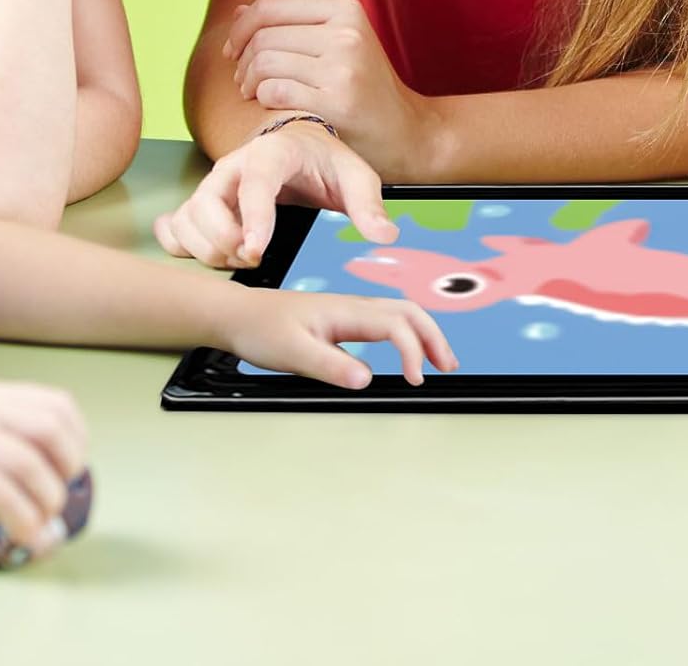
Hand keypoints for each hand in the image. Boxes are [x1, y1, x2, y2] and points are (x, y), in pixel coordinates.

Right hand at [0, 381, 86, 551]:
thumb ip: (13, 443)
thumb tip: (61, 481)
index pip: (59, 406)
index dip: (77, 438)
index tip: (73, 469)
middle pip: (52, 431)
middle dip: (67, 468)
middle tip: (58, 497)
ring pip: (31, 465)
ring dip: (47, 500)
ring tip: (43, 522)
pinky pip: (4, 494)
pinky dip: (24, 519)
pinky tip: (26, 535)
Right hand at [155, 121, 397, 268]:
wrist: (300, 144)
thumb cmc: (326, 161)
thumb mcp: (355, 177)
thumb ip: (368, 205)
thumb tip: (385, 234)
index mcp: (272, 154)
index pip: (255, 184)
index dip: (252, 219)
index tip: (256, 252)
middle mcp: (234, 166)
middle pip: (207, 204)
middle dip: (225, 241)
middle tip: (254, 259)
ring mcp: (212, 184)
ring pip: (187, 217)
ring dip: (206, 249)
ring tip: (240, 261)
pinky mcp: (200, 202)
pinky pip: (174, 225)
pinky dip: (182, 246)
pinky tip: (208, 256)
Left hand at [224, 0, 437, 172]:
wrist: (406, 132)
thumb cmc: (364, 88)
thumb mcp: (337, 44)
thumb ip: (290, 25)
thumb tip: (239, 12)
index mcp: (346, 10)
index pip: (270, 5)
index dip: (241, 29)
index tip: (233, 51)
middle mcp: (347, 33)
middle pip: (263, 36)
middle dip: (241, 62)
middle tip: (242, 82)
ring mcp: (344, 67)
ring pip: (264, 63)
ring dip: (247, 83)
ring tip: (253, 94)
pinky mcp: (338, 102)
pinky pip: (274, 92)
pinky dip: (263, 100)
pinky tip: (270, 107)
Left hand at [227, 287, 457, 387]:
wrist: (239, 315)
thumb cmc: (261, 329)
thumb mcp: (292, 352)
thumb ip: (330, 365)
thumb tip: (367, 379)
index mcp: (346, 311)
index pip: (396, 325)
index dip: (413, 351)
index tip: (415, 381)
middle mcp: (353, 306)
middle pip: (409, 312)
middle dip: (434, 337)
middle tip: (448, 366)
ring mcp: (350, 311)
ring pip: (400, 314)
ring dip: (424, 334)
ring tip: (438, 361)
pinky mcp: (343, 320)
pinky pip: (387, 321)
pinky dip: (407, 335)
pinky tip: (405, 351)